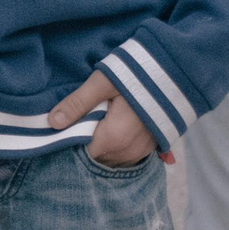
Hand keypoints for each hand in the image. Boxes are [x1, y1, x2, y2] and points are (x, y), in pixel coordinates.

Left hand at [47, 71, 165, 167]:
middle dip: (88, 141)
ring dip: (104, 145)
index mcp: (114, 138)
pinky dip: (119, 147)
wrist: (176, 71)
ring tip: (102, 120)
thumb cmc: (137, 73)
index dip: (72, 139)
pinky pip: (128, 156)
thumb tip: (52, 122)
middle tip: (87, 118)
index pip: (82, 152)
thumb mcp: (102, 82)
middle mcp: (129, 151)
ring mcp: (143, 151)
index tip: (69, 124)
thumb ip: (77, 103)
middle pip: (97, 157)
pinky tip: (118, 129)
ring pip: (112, 158)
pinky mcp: (152, 147)